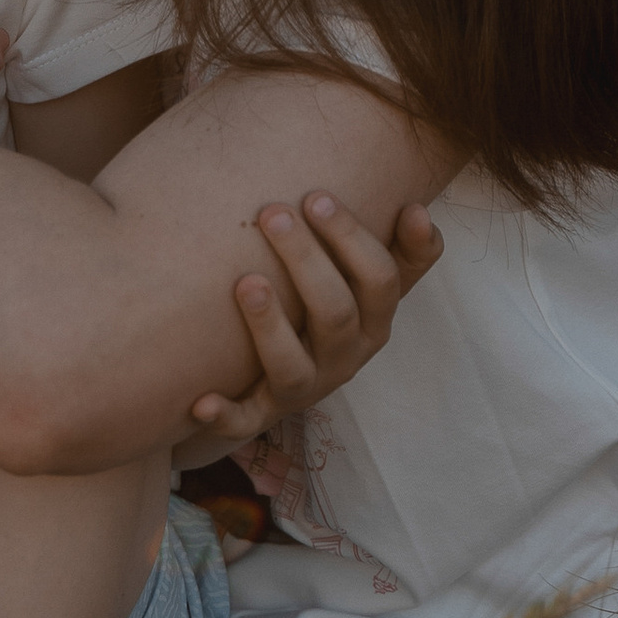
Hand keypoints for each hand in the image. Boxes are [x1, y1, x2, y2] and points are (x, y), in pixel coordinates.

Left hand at [182, 195, 443, 446]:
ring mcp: (306, 388)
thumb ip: (403, 249)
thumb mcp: (369, 283)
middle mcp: (346, 357)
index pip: (381, 280)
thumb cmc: (328, 310)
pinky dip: (224, 414)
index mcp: (374, 321)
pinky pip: (245, 420)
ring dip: (270, 326)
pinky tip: (200, 401)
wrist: (282, 379)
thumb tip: (417, 208)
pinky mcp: (264, 414)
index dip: (353, 238)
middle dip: (305, 260)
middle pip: (335, 313)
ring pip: (293, 365)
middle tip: (273, 213)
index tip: (317, 196)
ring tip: (246, 283)